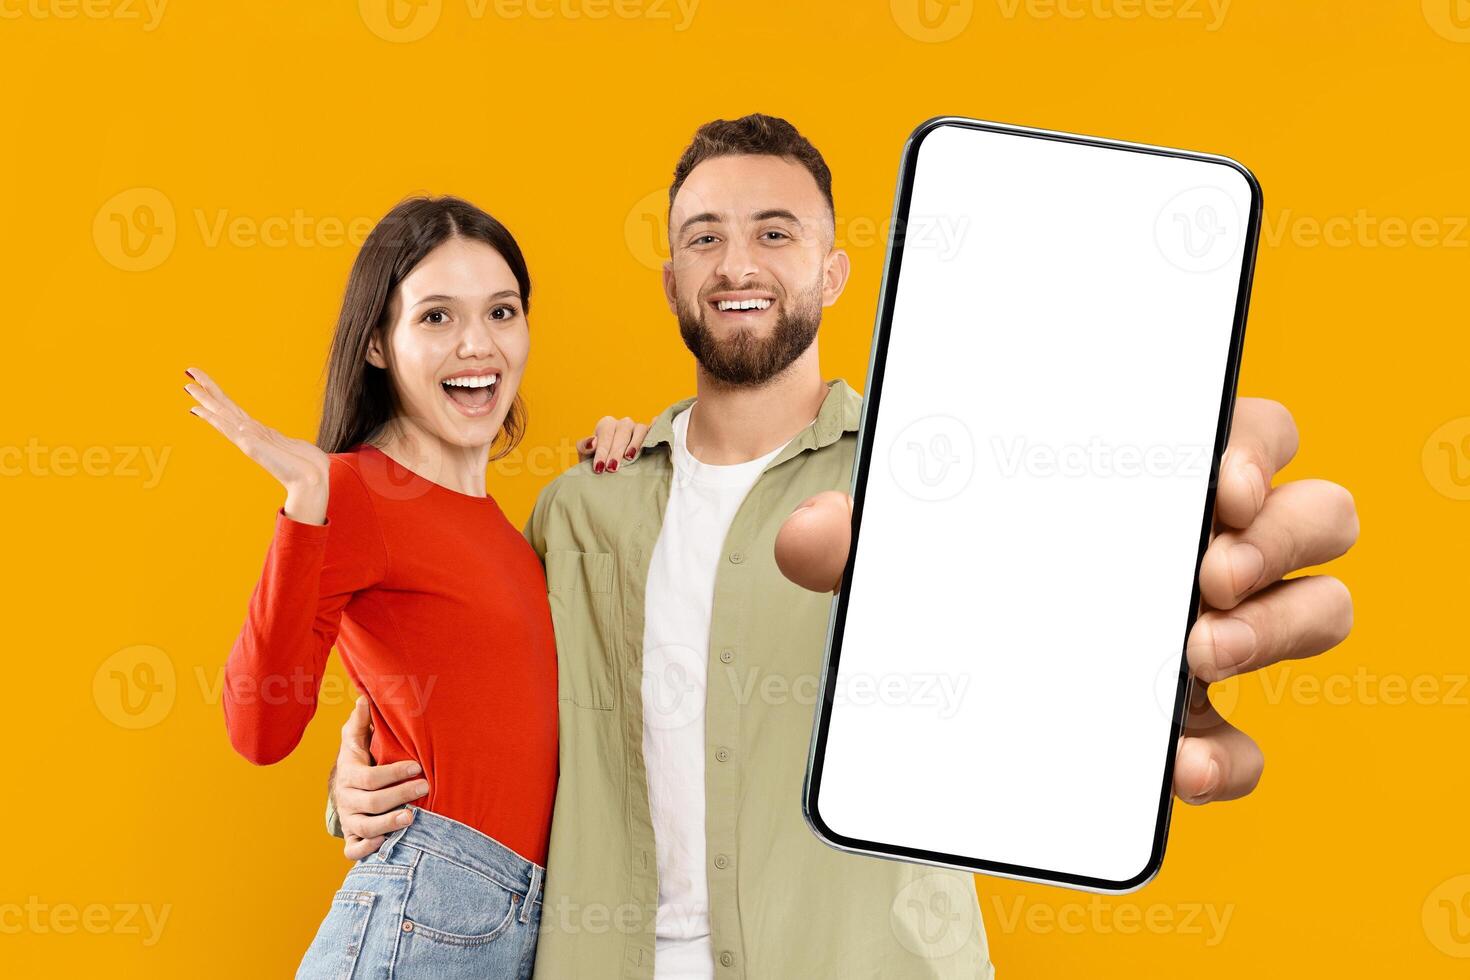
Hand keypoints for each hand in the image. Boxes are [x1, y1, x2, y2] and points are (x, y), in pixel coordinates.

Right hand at [184, 367, 330, 523]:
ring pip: (222, 414)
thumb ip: (290, 446)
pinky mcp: (250, 446)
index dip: (219, 397)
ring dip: (205, 399)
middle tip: (188, 371)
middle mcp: (250, 434)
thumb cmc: (310, 467)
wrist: (313, 480)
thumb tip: (297, 448)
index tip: (204, 385)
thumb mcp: (297, 448)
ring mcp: (249, 440)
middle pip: (224, 407)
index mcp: (260, 433)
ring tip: (188, 385)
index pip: (234, 411)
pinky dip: (214, 419)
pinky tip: (199, 410)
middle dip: (206, 390)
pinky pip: (228, 428)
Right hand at [331, 696, 429, 859]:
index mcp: (350, 774)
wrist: (345, 789)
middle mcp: (347, 799)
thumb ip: (362, 722)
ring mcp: (349, 820)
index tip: (417, 767)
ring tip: (412, 818)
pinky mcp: (353, 838)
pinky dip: (368, 848)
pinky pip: (353, 850)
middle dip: (399, 795)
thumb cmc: (360, 760)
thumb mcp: (358, 740)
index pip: (370, 777)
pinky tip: (388, 842)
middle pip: (371, 803)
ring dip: (389, 824)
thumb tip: (364, 698)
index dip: (393, 773)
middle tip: (424, 788)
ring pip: (365, 827)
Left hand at [577, 416, 650, 473]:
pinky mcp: (651, 435)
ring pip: (639, 429)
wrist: (612, 470)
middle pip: (622, 431)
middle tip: (611, 468)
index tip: (599, 467)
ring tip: (629, 458)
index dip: (602, 451)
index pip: (605, 434)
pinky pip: (654, 430)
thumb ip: (584, 447)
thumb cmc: (600, 462)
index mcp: (607, 425)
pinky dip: (653, 432)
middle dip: (616, 450)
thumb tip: (592, 442)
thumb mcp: (587, 455)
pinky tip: (650, 442)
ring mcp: (638, 428)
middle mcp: (623, 424)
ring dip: (634, 443)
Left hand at [774, 397, 1357, 805]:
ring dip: (1280, 628)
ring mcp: (1215, 637)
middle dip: (1282, 538)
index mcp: (1154, 482)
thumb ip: (858, 538)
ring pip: (1320, 610)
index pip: (1249, 432)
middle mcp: (1206, 550)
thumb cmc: (958, 578)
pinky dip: (1230, 758)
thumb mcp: (909, 551)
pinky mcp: (1196, 724)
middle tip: (1204, 573)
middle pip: (1318, 513)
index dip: (1257, 444)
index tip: (1217, 477)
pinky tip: (1173, 762)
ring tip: (1195, 650)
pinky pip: (1257, 745)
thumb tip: (806, 538)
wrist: (956, 691)